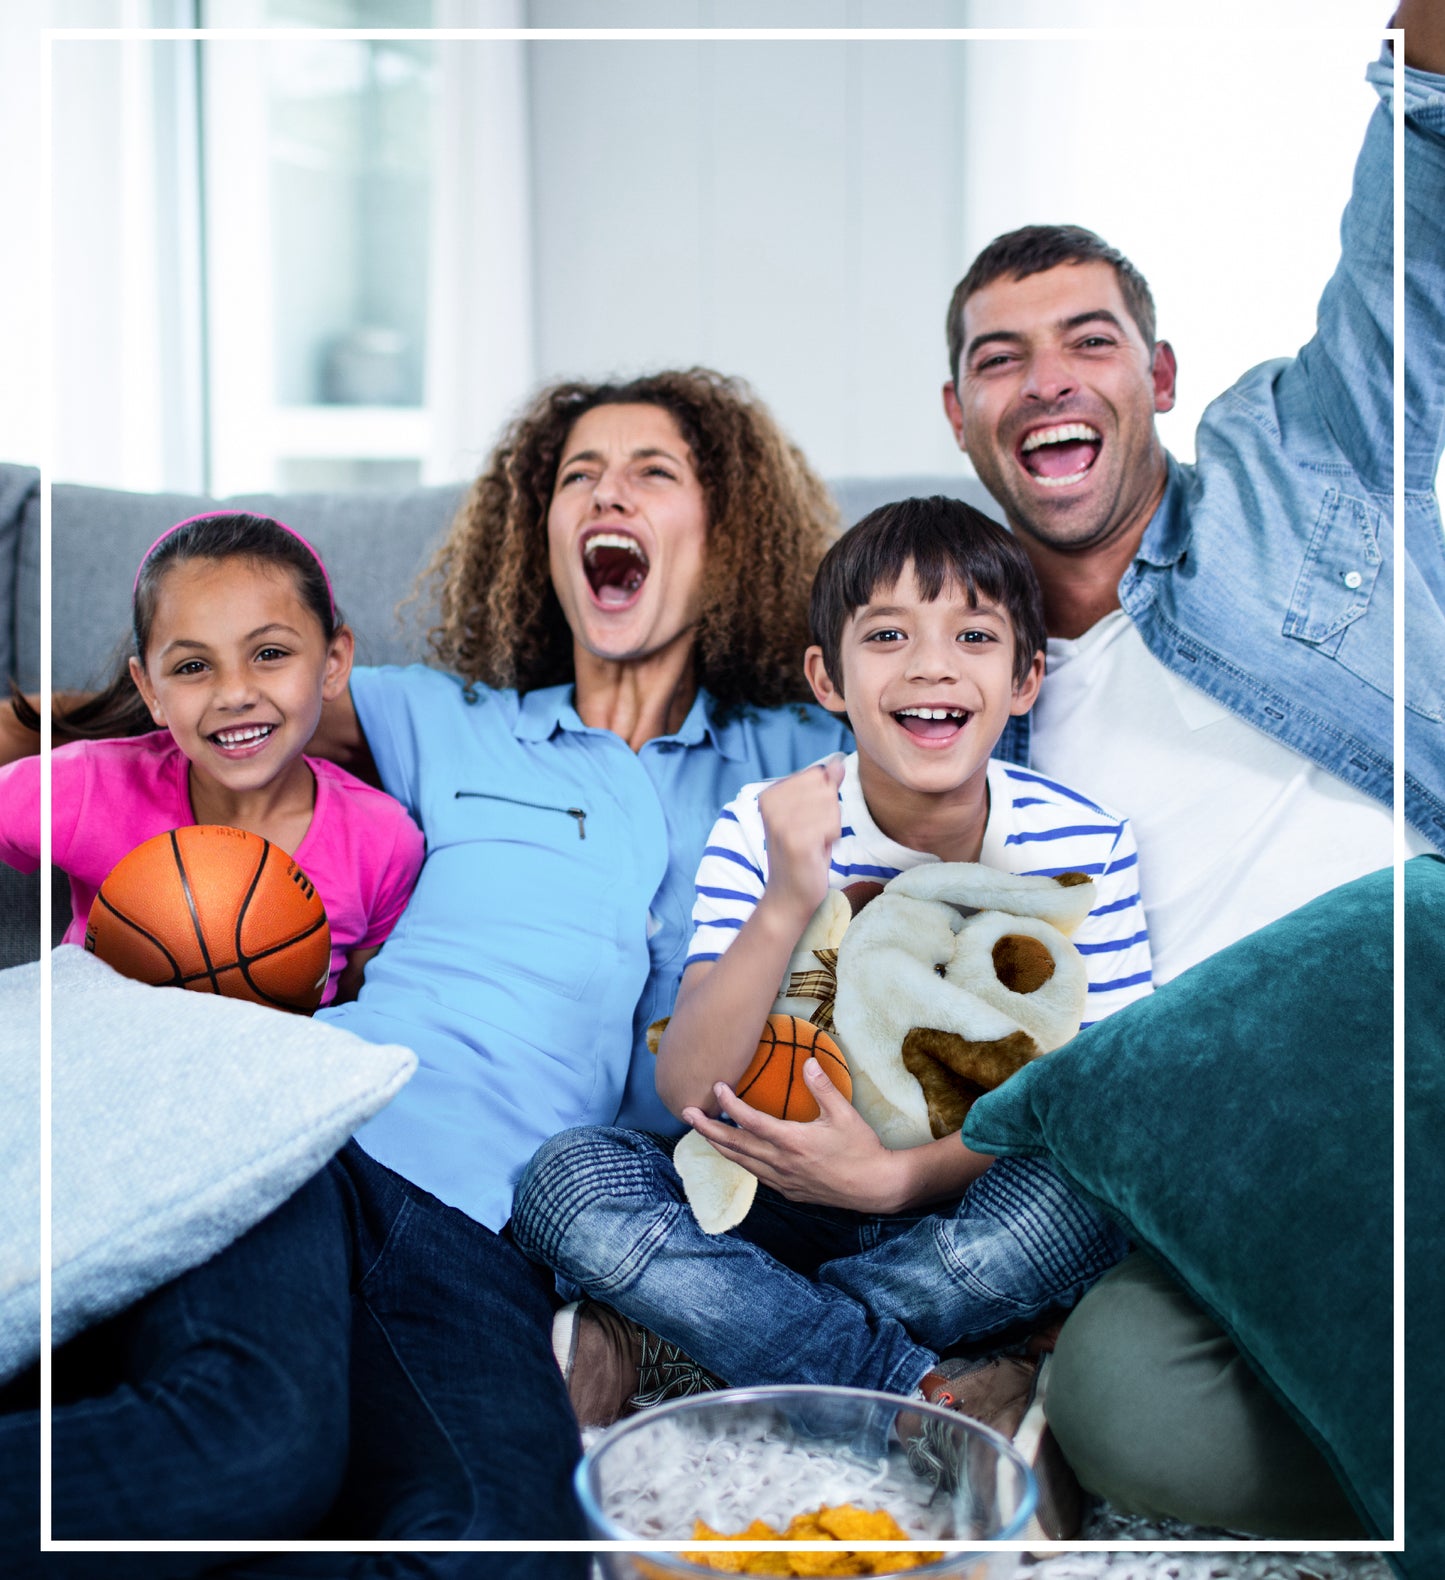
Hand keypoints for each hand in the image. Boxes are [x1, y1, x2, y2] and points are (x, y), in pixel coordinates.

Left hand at [681, 1056, 903, 1212]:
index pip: (750, 1121)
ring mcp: (783, 1180)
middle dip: (707, 1128)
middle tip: (687, 1113)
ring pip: (741, 1162)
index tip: (717, 1088)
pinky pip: (755, 1174)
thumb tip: (808, 1061)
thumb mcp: (845, 1114)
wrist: (875, 1187)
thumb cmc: (862, 1149)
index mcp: (793, 1141)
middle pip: (734, 1145)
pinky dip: (739, 1160)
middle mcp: (782, 1163)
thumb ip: (823, 1087)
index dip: (729, 1104)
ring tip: (703, 1131)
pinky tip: (736, 1152)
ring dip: (719, 1145)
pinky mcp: (788, 1190)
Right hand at [757, 754, 845, 927]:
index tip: (809, 822)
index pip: (818, 775)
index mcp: (770, 793)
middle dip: (829, 814)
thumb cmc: (804, 853)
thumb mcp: (813, 813)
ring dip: (830, 828)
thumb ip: (824, 786)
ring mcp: (780, 822)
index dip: (823, 800)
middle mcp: (770, 804)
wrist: (788, 895)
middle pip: (826, 789)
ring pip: (831, 806)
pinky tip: (815, 852)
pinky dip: (830, 841)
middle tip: (813, 835)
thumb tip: (837, 762)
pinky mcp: (795, 840)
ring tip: (814, 844)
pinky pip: (832, 825)